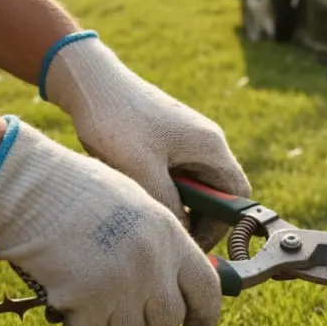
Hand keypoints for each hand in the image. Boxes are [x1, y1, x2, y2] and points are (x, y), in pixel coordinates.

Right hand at [0, 117, 222, 325]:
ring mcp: (122, 284)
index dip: (205, 318)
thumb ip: (160, 244)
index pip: (206, 289)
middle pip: (167, 320)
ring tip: (87, 294)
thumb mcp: (136, 206)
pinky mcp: (86, 302)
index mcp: (170, 236)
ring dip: (109, 324)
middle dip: (147, 322)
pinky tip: (67, 305)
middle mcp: (153, 263)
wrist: (30, 187)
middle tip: (121, 308)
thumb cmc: (76, 191)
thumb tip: (171, 283)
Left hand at [40, 33, 250, 252]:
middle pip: (217, 192)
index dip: (222, 225)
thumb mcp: (141, 170)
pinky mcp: (167, 138)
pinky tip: (136, 191)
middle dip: (197, 217)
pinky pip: (176, 172)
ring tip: (148, 212)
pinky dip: (162, 188)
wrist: (89, 82)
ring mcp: (187, 138)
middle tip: (170, 236)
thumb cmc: (116, 120)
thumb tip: (183, 233)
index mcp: (210, 147)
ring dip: (177, 202)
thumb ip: (168, 204)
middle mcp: (206, 141)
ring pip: (194, 184)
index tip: (193, 244)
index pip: (237, 195)